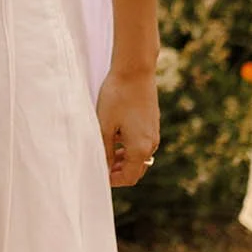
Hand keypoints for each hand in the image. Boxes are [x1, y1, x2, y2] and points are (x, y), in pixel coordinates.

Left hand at [97, 67, 160, 188]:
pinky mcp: (152, 124)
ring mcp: (154, 134)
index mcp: (140, 148)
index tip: (98, 176)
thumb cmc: (116, 97)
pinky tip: (114, 138)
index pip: (129, 178)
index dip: (113, 181)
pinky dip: (129, 148)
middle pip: (136, 170)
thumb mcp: (104, 125)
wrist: (135, 71)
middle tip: (99, 166)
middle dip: (118, 172)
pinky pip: (142, 144)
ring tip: (105, 153)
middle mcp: (151, 144)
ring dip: (123, 160)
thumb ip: (105, 150)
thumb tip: (104, 169)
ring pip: (139, 157)